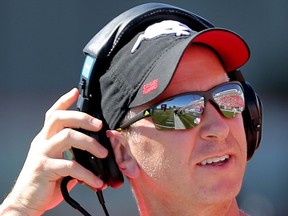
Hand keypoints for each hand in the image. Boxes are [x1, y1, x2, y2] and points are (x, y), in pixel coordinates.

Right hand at [0, 88, 107, 214]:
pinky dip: (87, 174)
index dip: (64, 101)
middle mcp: (42, 142)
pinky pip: (71, 166)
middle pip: (60, 118)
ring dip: (90, 143)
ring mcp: (41, 153)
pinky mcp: (44, 168)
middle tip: (99, 125)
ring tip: (103, 153)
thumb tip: (95, 152)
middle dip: (82, 117)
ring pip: (68, 136)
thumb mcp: (58, 163)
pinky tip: (96, 181)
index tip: (75, 91)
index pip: (53, 114)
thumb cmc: (45, 182)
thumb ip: (72, 155)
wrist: (26, 202)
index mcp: (45, 138)